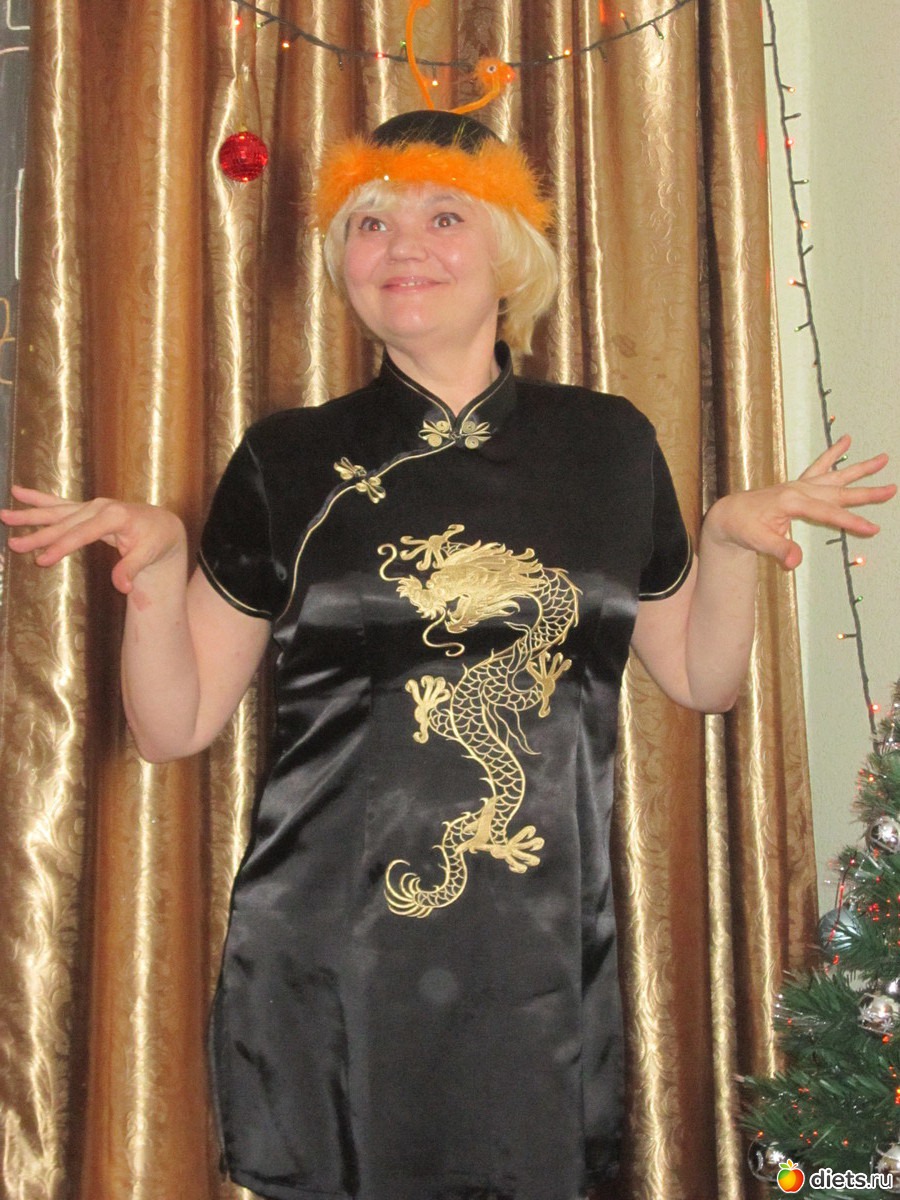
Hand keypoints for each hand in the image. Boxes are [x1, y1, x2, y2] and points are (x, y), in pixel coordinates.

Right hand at [1, 484, 186, 593]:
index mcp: (114, 516)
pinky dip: (38, 499)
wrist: (161, 524)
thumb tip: (123, 587)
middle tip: (14, 545)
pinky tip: (18, 492)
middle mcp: (99, 507)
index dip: (61, 547)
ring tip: (4, 515)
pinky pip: (58, 504)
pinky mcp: (86, 508)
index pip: (82, 534)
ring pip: (56, 512)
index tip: (41, 560)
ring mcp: (91, 506)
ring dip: (29, 515)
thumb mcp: (149, 555)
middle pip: (64, 523)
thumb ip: (132, 569)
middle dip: (38, 535)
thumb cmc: (156, 540)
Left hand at [702, 435, 895, 570]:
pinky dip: (833, 453)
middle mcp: (799, 489)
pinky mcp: (799, 485)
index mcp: (791, 501)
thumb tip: (795, 561)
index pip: (827, 513)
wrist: (730, 514)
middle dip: (866, 493)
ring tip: (883, 458)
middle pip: (838, 492)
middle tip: (892, 490)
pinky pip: (820, 466)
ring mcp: (800, 485)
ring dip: (860, 469)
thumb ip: (778, 549)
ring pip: (835, 476)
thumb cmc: (743, 527)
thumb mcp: (758, 541)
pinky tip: (846, 439)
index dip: (850, 522)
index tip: (872, 528)